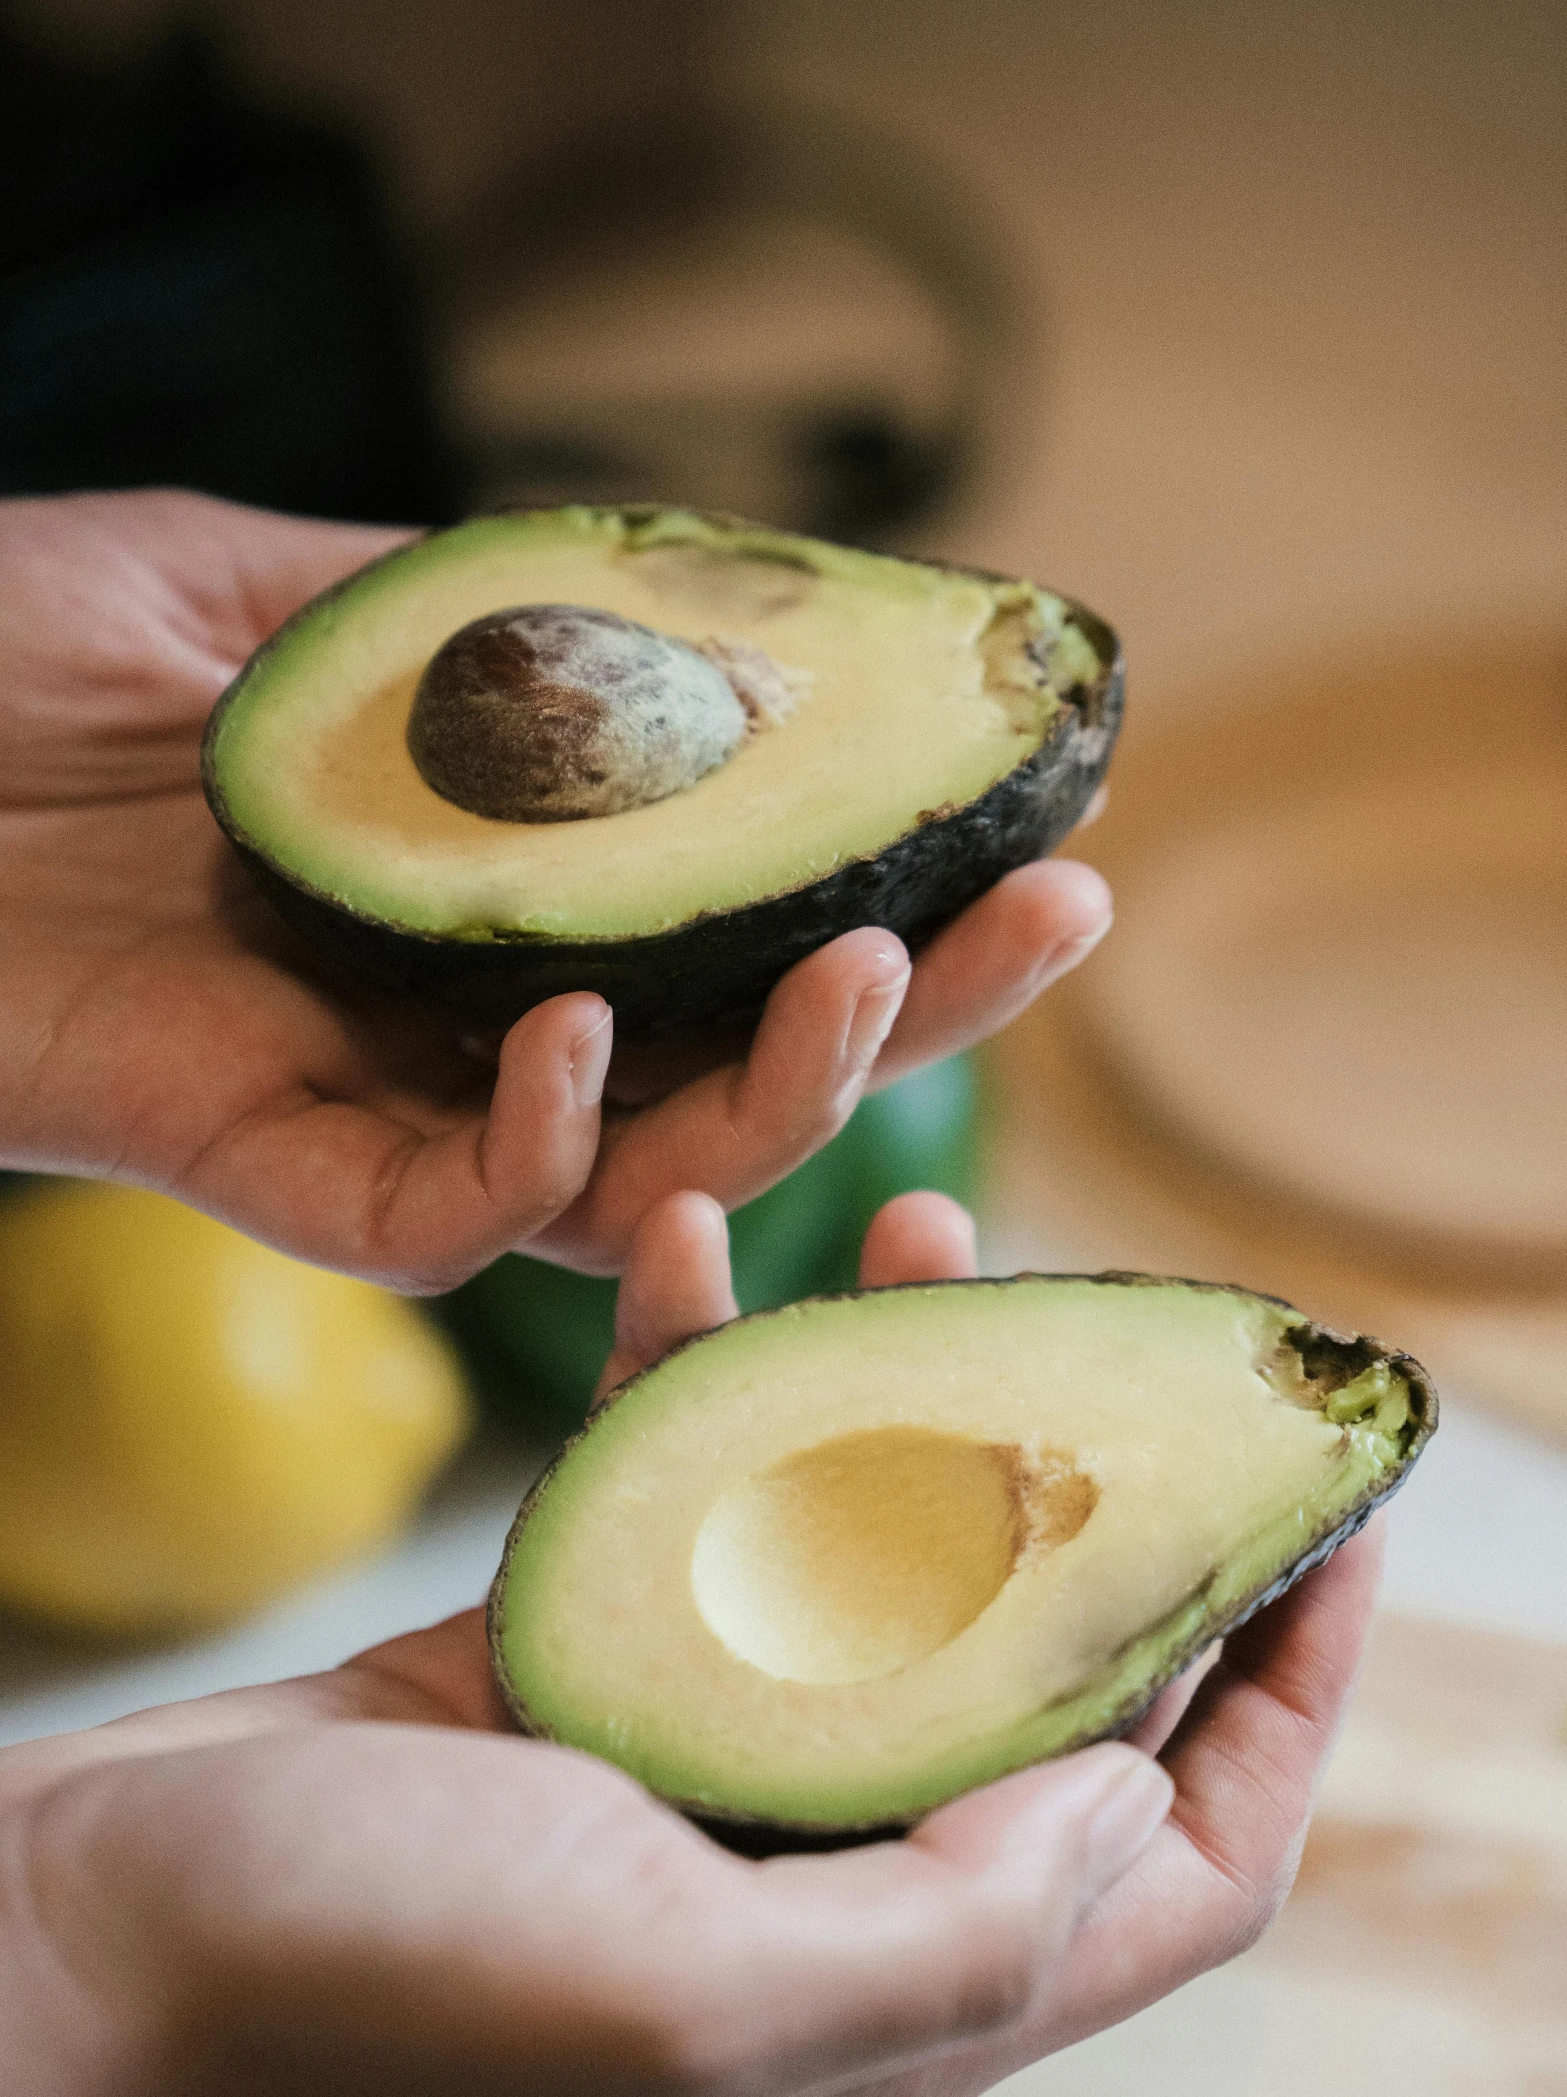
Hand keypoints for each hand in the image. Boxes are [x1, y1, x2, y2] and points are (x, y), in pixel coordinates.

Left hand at [0, 489, 1112, 1291]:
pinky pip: (447, 1217)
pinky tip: (581, 1036)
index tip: (1024, 800)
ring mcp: (373, 1093)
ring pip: (639, 1169)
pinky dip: (542, 1147)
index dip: (885, 867)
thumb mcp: (267, 579)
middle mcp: (462, 1006)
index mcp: (483, 881)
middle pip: (739, 1056)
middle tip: (1061, 906)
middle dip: (922, 1001)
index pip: (734, 910)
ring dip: (786, 1094)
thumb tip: (687, 593)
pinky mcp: (264, 1165)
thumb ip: (463, 609)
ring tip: (878, 969)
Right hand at [0, 1191, 1380, 2096]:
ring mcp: (704, 1746)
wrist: (103, 1931)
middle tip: (1123, 1325)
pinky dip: (708, 1371)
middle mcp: (820, 1865)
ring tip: (917, 1228)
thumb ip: (945, 1921)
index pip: (1183, 1860)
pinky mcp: (589, 1649)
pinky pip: (702, 1493)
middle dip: (1100, 1487)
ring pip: (878, 1545)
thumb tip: (1144, 1798)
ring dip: (908, 1389)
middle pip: (1044, 1666)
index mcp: (886, 1979)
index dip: (1289, 1698)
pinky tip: (684, 1239)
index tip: (1334, 1519)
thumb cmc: (359, 1990)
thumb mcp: (685, 1997)